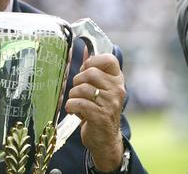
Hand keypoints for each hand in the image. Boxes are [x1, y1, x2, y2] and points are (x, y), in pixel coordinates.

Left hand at [65, 49, 125, 171]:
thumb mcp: (99, 88)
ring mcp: (110, 103)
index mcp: (117, 80)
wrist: (104, 139)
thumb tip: (84, 48)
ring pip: (81, 88)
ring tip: (77, 103)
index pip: (109, 59)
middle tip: (78, 92)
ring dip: (73, 96)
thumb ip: (92, 69)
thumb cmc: (98, 109)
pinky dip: (70, 106)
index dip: (92, 61)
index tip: (85, 70)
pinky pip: (78, 103)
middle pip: (89, 73)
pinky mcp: (101, 116)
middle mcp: (117, 90)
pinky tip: (73, 111)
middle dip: (77, 81)